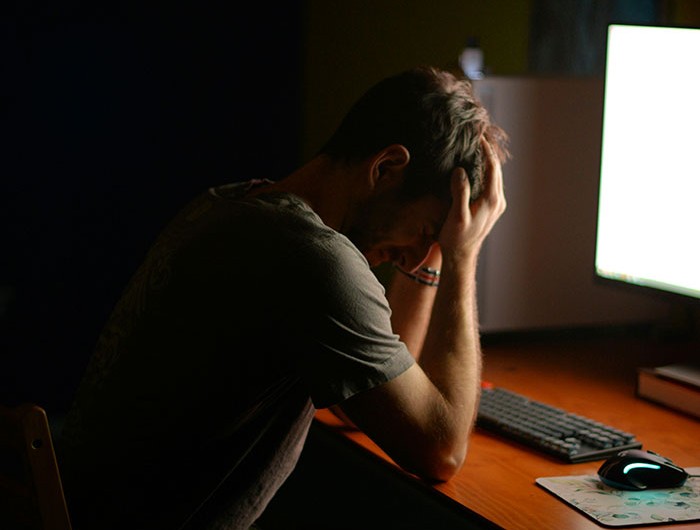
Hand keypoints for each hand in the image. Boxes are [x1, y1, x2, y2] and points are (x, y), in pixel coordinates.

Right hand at [438, 138, 505, 264]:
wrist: (461, 256)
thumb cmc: (456, 238)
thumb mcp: (456, 215)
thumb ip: (460, 192)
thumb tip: (460, 170)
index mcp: (491, 200)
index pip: (492, 167)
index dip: (485, 149)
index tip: (478, 135)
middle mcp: (498, 201)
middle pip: (496, 169)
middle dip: (488, 152)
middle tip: (477, 136)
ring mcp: (497, 204)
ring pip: (495, 176)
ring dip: (487, 161)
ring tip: (477, 147)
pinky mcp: (492, 208)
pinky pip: (491, 183)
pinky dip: (486, 172)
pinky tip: (476, 167)